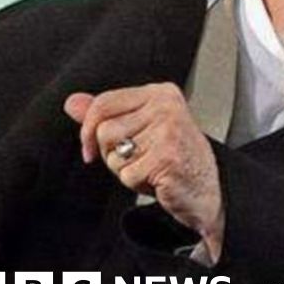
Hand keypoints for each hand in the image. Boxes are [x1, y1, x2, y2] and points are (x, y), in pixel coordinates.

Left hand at [64, 83, 223, 262]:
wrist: (210, 189)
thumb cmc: (177, 158)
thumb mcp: (142, 128)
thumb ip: (108, 113)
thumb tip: (72, 102)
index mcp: (160, 94)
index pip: (103, 103)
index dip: (88, 130)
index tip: (90, 147)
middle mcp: (166, 107)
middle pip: (103, 131)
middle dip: (113, 153)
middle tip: (141, 158)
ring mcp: (168, 131)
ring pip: (113, 154)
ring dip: (126, 170)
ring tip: (151, 168)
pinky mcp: (166, 157)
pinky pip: (127, 175)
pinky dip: (137, 185)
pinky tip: (158, 180)